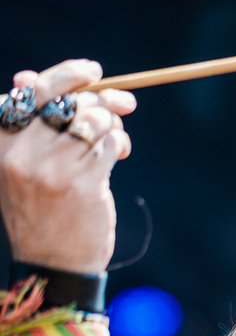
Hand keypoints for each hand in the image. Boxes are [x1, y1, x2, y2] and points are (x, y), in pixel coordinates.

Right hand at [0, 59, 135, 272]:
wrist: (53, 263)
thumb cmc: (40, 210)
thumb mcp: (20, 166)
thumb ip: (26, 124)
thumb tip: (26, 76)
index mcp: (1, 142)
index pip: (33, 90)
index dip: (67, 75)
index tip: (92, 72)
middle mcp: (22, 152)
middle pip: (70, 102)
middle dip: (103, 100)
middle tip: (124, 104)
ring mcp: (53, 167)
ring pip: (94, 120)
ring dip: (114, 125)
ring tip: (117, 141)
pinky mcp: (83, 182)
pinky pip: (111, 142)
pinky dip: (120, 143)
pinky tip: (120, 154)